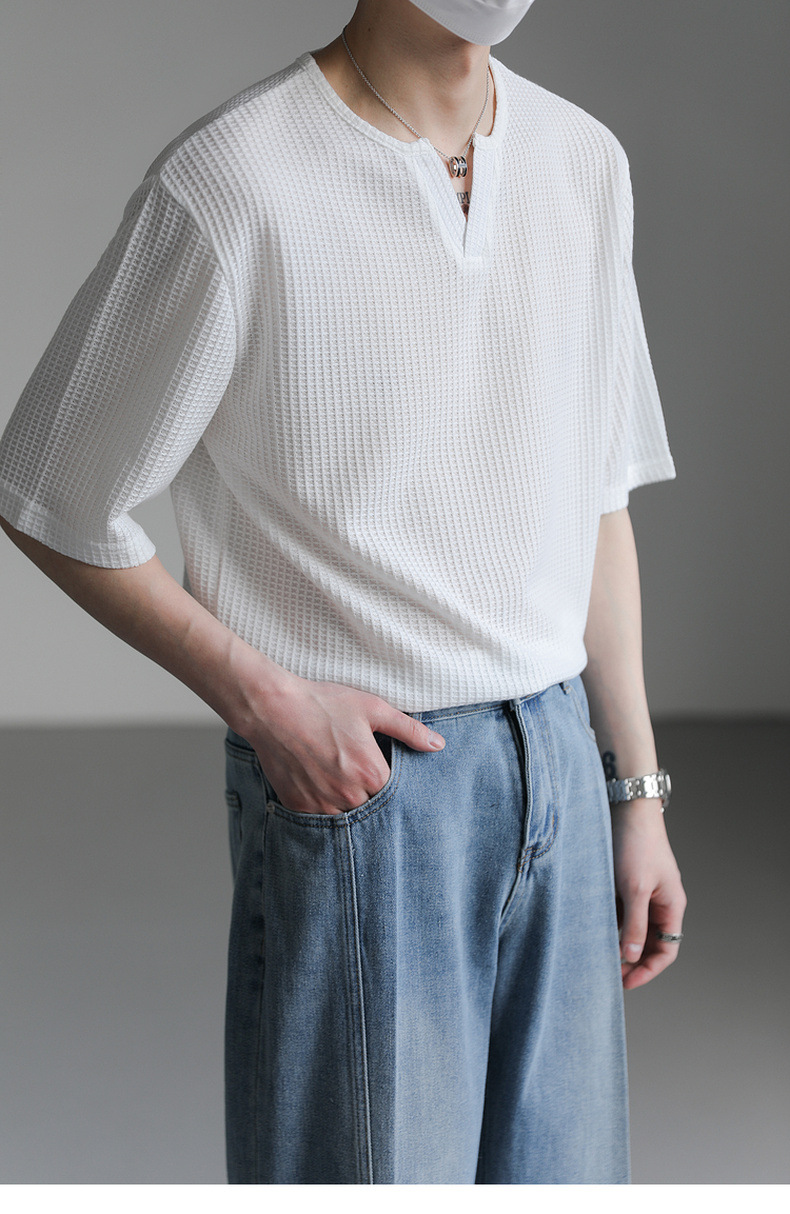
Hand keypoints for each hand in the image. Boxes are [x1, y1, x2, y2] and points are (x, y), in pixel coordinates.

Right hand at [241, 674, 445, 815]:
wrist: (273, 708)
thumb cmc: (324, 704)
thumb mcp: (372, 709)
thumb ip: (408, 729)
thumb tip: (438, 745)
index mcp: (371, 773)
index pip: (396, 796)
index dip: (394, 787)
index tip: (386, 776)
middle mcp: (348, 795)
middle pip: (373, 810)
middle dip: (372, 798)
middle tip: (361, 778)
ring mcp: (321, 804)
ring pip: (346, 819)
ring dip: (349, 807)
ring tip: (341, 783)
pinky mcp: (298, 806)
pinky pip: (319, 819)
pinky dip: (323, 808)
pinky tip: (321, 787)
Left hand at [610, 800, 686, 989]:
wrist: (627, 808)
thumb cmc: (636, 845)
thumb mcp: (635, 888)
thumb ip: (634, 924)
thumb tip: (630, 957)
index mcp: (671, 906)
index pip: (666, 951)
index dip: (648, 970)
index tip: (625, 983)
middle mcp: (660, 903)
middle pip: (649, 943)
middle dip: (630, 960)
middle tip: (607, 973)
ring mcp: (643, 894)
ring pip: (632, 929)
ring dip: (617, 942)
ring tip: (595, 954)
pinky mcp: (626, 884)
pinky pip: (620, 912)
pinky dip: (609, 923)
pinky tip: (592, 930)